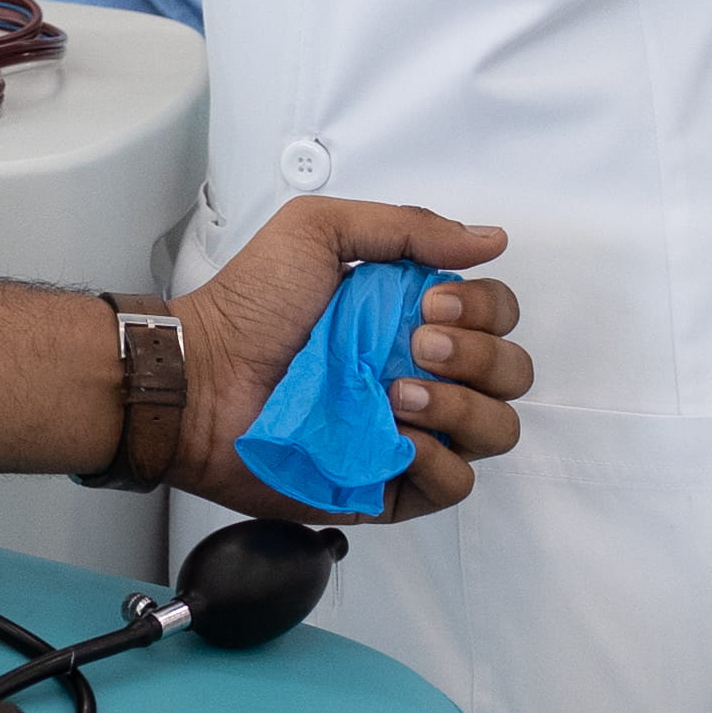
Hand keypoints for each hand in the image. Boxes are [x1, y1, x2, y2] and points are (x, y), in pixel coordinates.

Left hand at [170, 199, 523, 523]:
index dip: (484, 309)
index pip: (496, 316)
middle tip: (417, 344)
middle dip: (480, 355)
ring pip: (495, 429)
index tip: (431, 304)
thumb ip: (409, 227)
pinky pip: (455, 483)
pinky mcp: (391, 485)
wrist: (200, 380)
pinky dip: (439, 460)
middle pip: (511, 373)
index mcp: (414, 318)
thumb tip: (489, 239)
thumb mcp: (319, 231)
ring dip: (461, 406)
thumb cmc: (250, 307)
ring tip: (398, 393)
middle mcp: (422, 373)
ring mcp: (411, 432)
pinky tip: (398, 437)